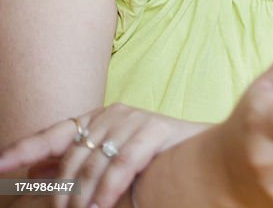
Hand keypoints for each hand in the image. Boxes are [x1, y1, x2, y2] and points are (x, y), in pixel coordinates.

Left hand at [0, 105, 204, 207]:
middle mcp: (113, 114)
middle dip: (63, 190)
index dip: (23, 149)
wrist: (208, 158)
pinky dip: (109, 188)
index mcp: (97, 120)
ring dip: (85, 195)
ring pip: (95, 162)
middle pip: (73, 155)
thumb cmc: (156, 164)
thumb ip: (76, 167)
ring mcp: (135, 119)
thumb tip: (34, 174)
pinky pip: (122, 163)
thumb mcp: (110, 166)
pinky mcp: (155, 128)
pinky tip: (103, 204)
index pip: (53, 134)